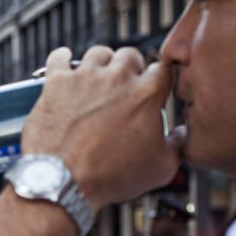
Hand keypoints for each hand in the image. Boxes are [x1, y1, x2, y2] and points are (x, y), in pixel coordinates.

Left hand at [21, 46, 181, 209]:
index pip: (161, 69)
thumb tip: (179, 136)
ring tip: (97, 79)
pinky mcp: (56, 82)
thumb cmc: (109, 177)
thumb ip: (177, 145)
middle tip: (124, 86)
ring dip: (101, 64)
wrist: (64, 182)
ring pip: (98, 53)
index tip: (152, 88)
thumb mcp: (160, 168)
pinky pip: (60, 57)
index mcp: (146, 94)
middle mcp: (116, 79)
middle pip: (130, 55)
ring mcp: (85, 77)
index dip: (157, 79)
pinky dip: (63, 59)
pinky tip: (65, 66)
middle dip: (130, 69)